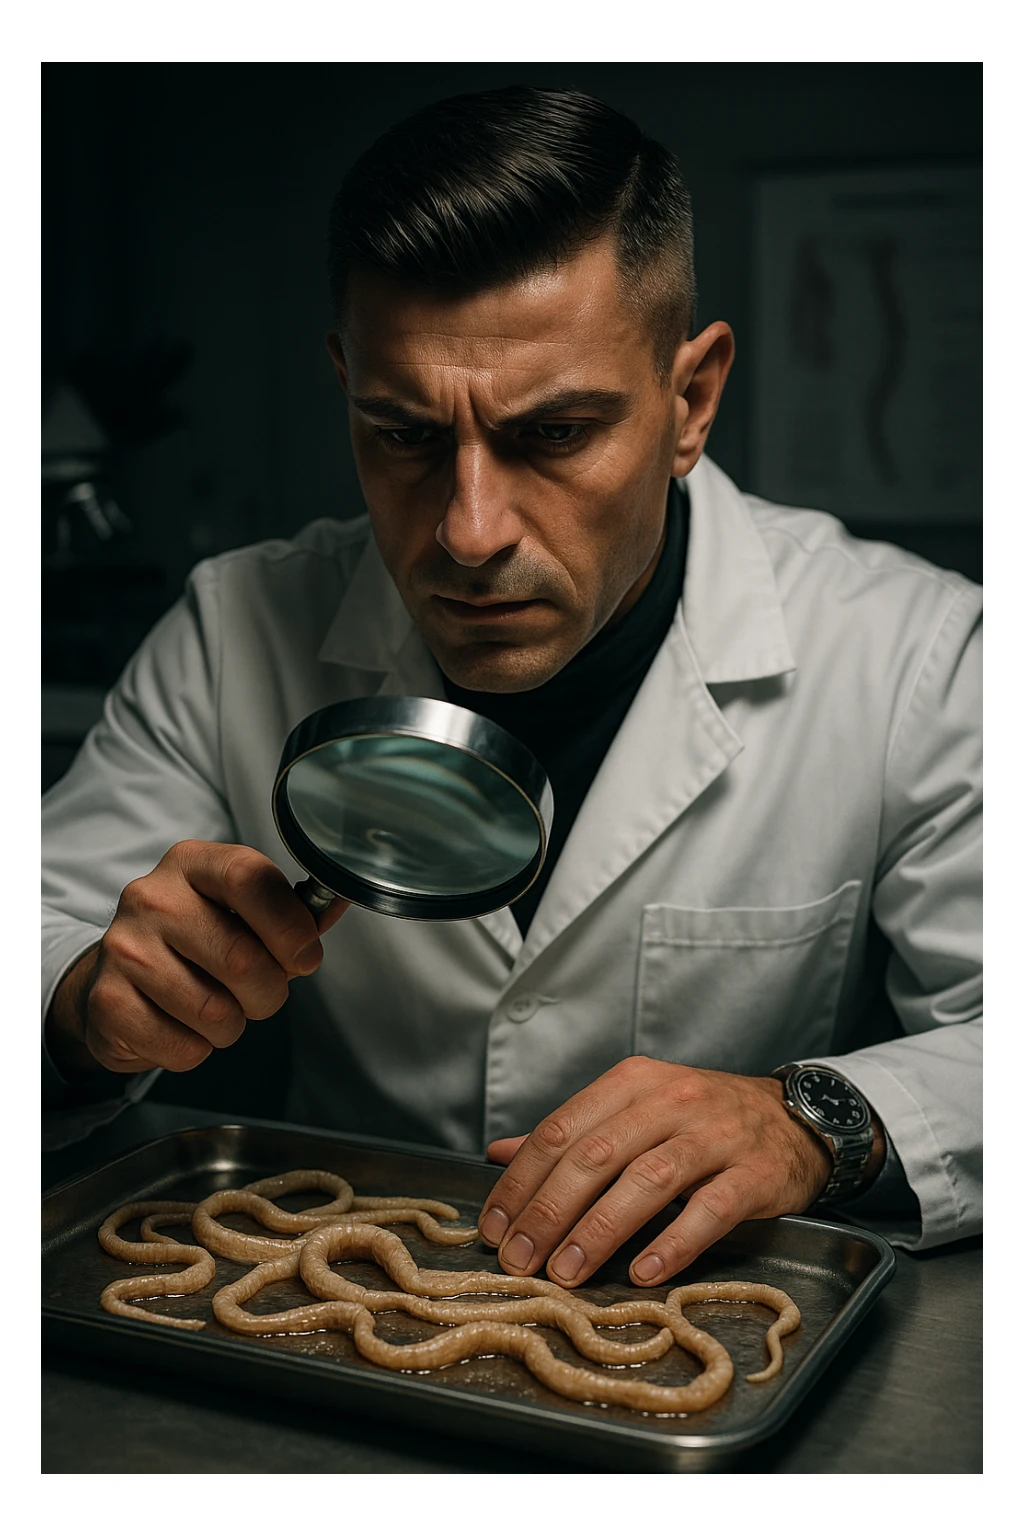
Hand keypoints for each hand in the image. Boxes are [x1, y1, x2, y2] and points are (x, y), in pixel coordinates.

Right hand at [45, 841, 347, 1079]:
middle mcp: (151, 898)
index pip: (250, 877)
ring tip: (215, 1007)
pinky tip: (181, 1026)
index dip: (290, 925)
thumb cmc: (198, 940)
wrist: (119, 977)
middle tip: (260, 992)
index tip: (304, 955)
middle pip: (241, 958)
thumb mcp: (242, 912)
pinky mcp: (108, 1003)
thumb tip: (338, 901)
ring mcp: (124, 950)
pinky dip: (197, 1049)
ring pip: (214, 1012)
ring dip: (232, 1025)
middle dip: (269, 992)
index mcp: (193, 864)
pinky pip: (184, 1047)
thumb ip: (293, 912)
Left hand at [479, 1055, 872, 1288]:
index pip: (561, 1129)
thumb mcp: (635, 1111)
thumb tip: (499, 1155)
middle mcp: (671, 1101)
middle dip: (548, 1211)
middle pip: (596, 1155)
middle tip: (520, 1260)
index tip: (494, 1227)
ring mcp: (715, 1135)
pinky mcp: (755, 1173)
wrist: (795, 1118)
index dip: (521, 1181)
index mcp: (632, 1083)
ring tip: (567, 1271)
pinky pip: (710, 1208)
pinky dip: (675, 1242)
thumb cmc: (703, 1120)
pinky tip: (645, 1272)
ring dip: (600, 1230)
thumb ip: (572, 1134)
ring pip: (647, 1180)